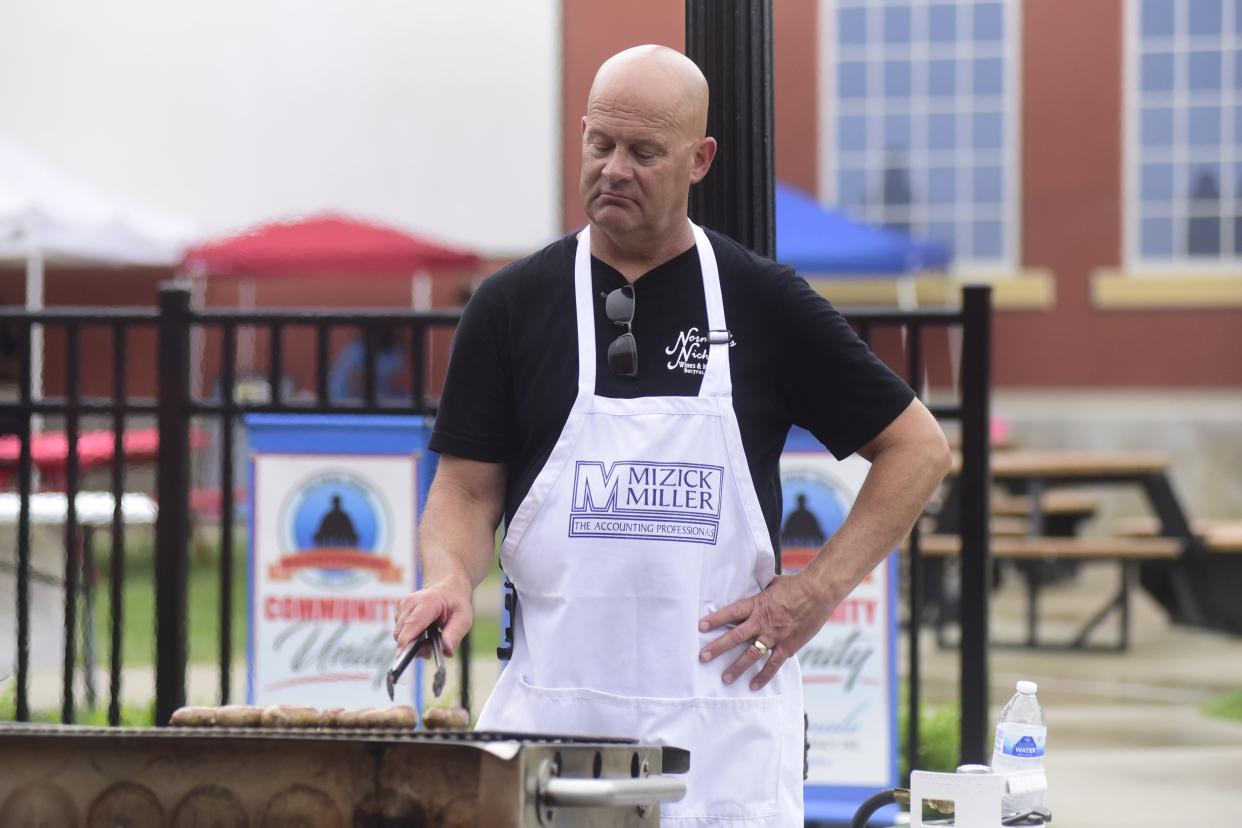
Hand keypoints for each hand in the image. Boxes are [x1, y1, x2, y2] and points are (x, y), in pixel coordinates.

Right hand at [392, 579, 472, 657]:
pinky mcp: (399, 612)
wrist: (448, 589)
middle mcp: (410, 602)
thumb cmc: (455, 603)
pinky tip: (423, 634)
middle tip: (430, 650)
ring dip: (412, 642)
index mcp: (427, 602)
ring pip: (399, 634)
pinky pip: (400, 631)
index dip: (406, 641)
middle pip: (401, 633)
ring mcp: (403, 606)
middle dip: (412, 647)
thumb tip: (447, 650)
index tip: (402, 657)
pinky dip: (409, 637)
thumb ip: (455, 634)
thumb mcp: (463, 618)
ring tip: (429, 639)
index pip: (412, 624)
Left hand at [698, 572, 836, 690]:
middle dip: (718, 647)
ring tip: (725, 678)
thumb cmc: (795, 585)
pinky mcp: (788, 646)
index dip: (715, 619)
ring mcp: (775, 636)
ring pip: (752, 654)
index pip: (731, 613)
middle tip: (703, 657)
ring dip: (737, 667)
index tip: (701, 627)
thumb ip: (759, 590)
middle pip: (736, 636)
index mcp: (757, 605)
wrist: (818, 592)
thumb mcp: (772, 583)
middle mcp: (762, 622)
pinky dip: (764, 676)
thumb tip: (750, 582)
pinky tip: (754, 686)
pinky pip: (773, 664)